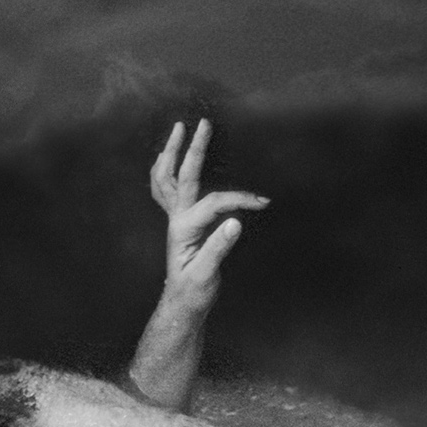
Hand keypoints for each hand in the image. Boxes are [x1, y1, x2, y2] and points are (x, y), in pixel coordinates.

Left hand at [149, 118, 268, 311]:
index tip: (263, 202)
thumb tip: (235, 222)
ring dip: (170, 153)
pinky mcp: (177, 222)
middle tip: (204, 123)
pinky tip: (166, 160)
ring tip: (177, 130)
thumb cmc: (194, 290)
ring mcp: (174, 218)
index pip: (214, 203)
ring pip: (165, 179)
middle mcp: (176, 219)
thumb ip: (218, 248)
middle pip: (182, 175)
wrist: (181, 302)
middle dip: (194, 148)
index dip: (239, 199)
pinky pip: (164, 190)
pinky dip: (164, 171)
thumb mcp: (206, 274)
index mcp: (185, 228)